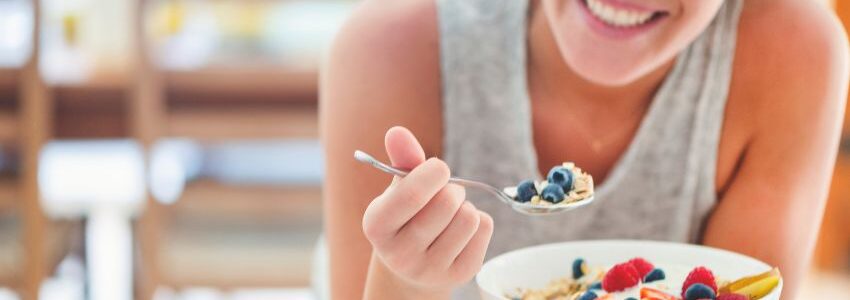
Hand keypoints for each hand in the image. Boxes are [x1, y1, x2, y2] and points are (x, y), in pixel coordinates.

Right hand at [362, 126, 493, 291]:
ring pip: (469, 217)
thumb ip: (401, 159)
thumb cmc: (406, 216)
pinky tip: (461, 230)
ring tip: (451, 213)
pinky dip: (479, 221)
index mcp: (377, 227)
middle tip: (445, 193)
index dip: (433, 172)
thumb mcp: (398, 188)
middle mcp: (400, 254)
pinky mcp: (460, 275)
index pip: (413, 194)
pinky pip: (485, 229)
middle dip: (452, 188)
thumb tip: (397, 132)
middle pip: (447, 203)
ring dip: (465, 205)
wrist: (413, 266)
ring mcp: (430, 270)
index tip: (438, 168)